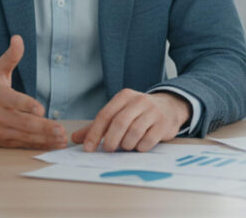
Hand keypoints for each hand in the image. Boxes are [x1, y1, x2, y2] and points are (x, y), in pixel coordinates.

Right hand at [0, 35, 66, 148]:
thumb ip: (10, 57)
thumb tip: (18, 38)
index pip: (13, 101)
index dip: (27, 106)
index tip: (41, 110)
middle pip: (21, 122)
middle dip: (42, 127)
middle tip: (60, 129)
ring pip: (23, 136)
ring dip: (43, 139)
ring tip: (61, 139)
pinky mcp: (1, 140)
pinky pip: (21, 144)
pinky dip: (37, 145)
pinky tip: (52, 144)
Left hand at [71, 89, 191, 152]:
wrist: (170, 106)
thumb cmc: (139, 112)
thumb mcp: (119, 113)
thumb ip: (98, 125)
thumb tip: (75, 138)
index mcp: (125, 96)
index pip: (105, 115)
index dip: (94, 133)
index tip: (88, 149)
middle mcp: (139, 101)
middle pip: (119, 123)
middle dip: (110, 141)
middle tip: (108, 150)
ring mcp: (153, 112)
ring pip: (133, 133)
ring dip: (126, 145)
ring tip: (126, 146)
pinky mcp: (164, 124)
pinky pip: (147, 141)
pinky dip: (139, 147)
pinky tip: (139, 145)